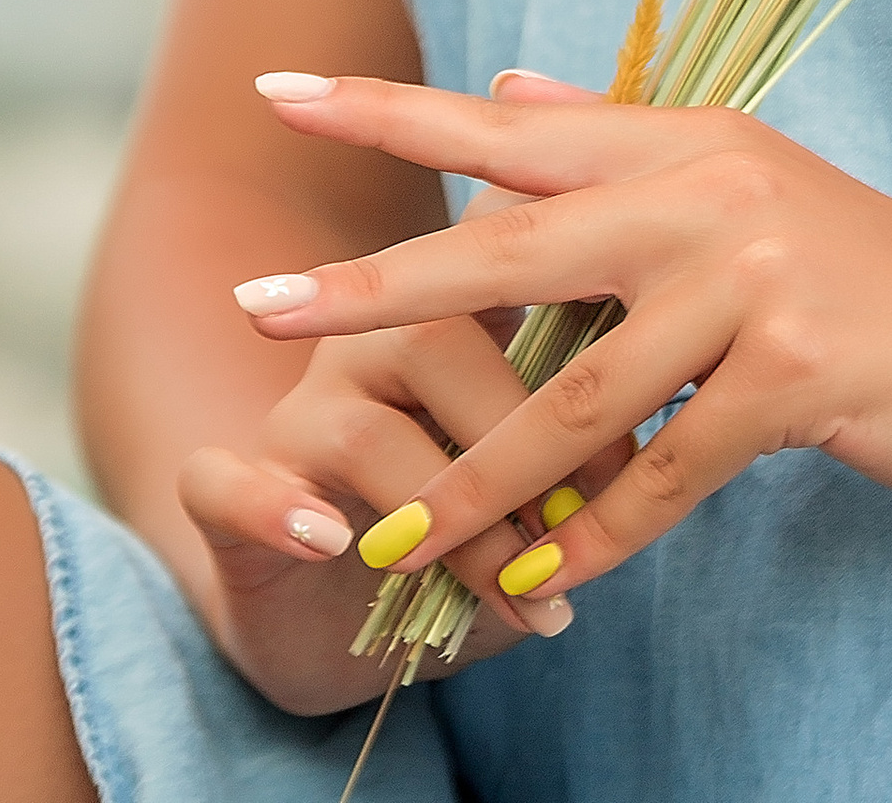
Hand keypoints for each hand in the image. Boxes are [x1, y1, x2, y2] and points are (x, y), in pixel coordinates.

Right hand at [175, 303, 617, 710]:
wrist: (332, 622)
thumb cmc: (463, 541)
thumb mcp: (540, 494)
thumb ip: (586, 453)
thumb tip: (666, 452)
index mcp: (448, 312)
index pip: (506, 270)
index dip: (579, 322)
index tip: (657, 398)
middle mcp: (365, 342)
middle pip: (437, 341)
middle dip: (524, 438)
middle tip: (589, 518)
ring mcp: (294, 413)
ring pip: (363, 428)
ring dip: (450, 519)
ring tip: (516, 586)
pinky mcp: (226, 494)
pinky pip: (224, 482)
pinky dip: (275, 510)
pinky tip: (329, 542)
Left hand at [227, 71, 891, 614]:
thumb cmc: (867, 272)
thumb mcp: (746, 180)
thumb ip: (619, 141)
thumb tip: (507, 82)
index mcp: (685, 140)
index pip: (511, 120)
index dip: (389, 107)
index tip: (278, 91)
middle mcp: (710, 192)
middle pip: (510, 243)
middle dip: (374, 286)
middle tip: (257, 306)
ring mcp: (755, 282)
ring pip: (573, 393)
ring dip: (474, 480)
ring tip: (389, 538)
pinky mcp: (799, 377)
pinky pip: (663, 473)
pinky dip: (596, 534)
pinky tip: (539, 581)